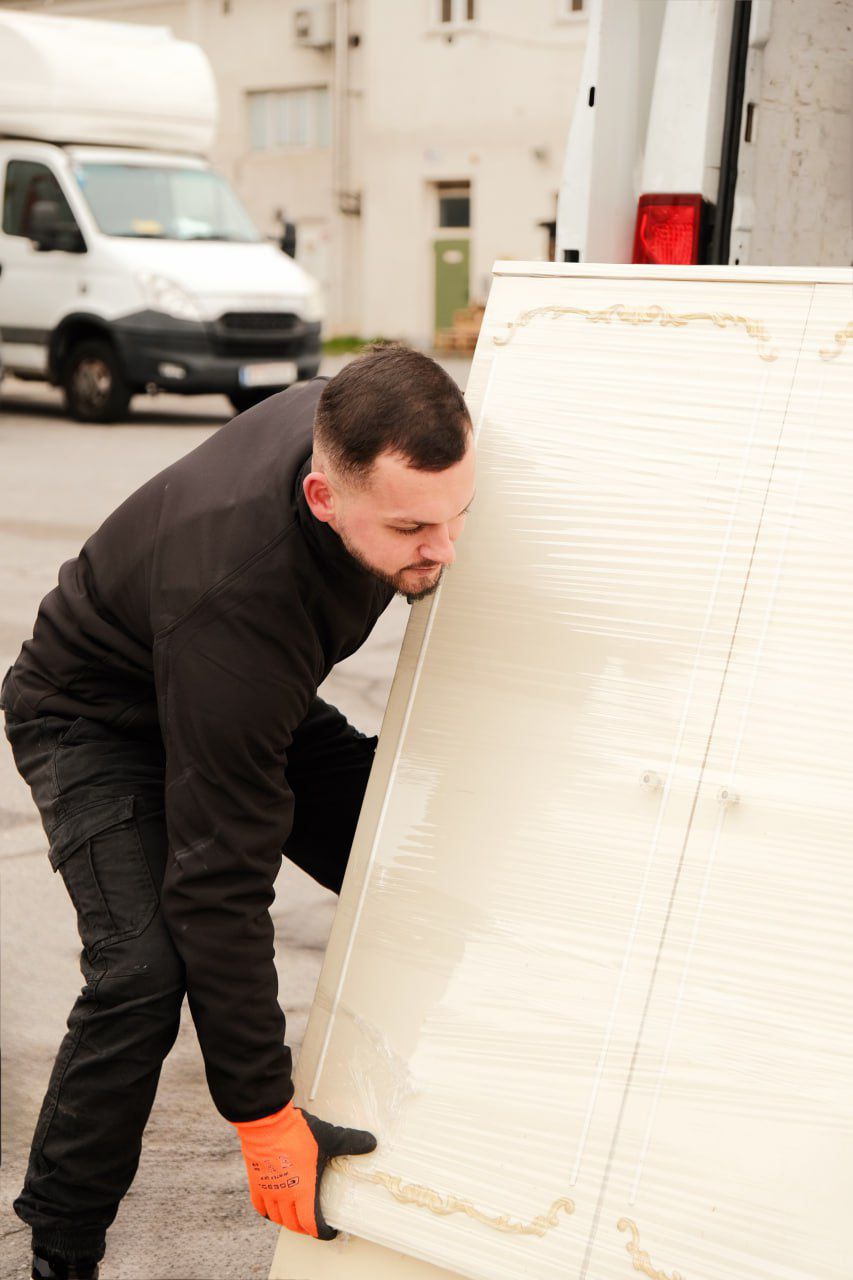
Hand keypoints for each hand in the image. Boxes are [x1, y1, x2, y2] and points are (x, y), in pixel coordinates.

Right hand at [233, 1099, 376, 1237]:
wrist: (268, 1122)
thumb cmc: (298, 1132)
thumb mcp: (330, 1137)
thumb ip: (351, 1142)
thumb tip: (372, 1143)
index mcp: (303, 1191)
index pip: (312, 1224)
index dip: (322, 1233)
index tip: (330, 1232)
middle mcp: (284, 1196)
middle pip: (294, 1224)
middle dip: (306, 1228)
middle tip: (315, 1224)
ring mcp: (269, 1191)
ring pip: (277, 1218)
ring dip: (288, 1221)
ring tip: (297, 1217)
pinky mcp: (256, 1183)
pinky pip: (260, 1207)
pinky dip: (269, 1213)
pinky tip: (274, 1209)